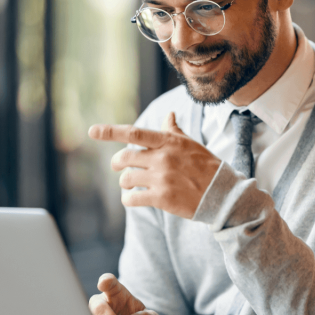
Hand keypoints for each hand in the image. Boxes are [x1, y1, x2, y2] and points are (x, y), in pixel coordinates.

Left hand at [88, 112, 221, 218]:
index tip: (92, 131)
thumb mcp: (191, 144)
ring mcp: (162, 178)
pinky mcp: (162, 198)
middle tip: (118, 166)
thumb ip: (174, 131)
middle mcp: (163, 158)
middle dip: (116, 162)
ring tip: (130, 184)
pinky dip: (128, 199)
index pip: (134, 133)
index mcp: (168, 142)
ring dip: (124, 182)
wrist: (222, 193)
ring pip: (126, 179)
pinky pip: (132, 198)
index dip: (110, 132)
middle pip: (125, 157)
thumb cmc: (206, 166)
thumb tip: (169, 115)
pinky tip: (132, 198)